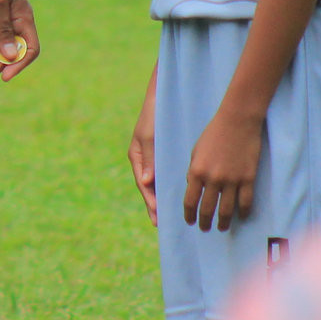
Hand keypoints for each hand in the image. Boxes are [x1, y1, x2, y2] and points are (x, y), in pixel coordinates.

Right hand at [129, 74, 158, 225]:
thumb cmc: (155, 114)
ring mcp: (156, 156)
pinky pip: (168, 172)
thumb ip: (149, 159)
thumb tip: (145, 183)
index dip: (150, 202)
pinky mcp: (166, 152)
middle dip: (156, 205)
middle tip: (163, 225)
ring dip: (164, 197)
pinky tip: (183, 194)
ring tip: (172, 216)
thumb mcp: (150, 136)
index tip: (157, 218)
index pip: (143, 186)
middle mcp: (145, 160)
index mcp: (137, 157)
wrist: (165, 94)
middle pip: (150, 188)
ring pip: (159, 182)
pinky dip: (173, 185)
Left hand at [184, 108, 263, 232]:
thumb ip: (193, 170)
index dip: (189, 214)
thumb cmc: (214, 133)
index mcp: (196, 171)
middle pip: (207, 209)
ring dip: (223, 222)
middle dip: (205, 222)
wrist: (237, 120)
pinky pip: (246, 202)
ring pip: (226, 210)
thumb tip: (192, 186)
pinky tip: (242, 217)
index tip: (190, 222)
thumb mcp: (196, 150)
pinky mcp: (248, 178)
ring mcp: (232, 180)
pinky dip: (243, 212)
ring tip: (222, 227)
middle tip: (204, 229)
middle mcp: (213, 179)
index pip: (190, 201)